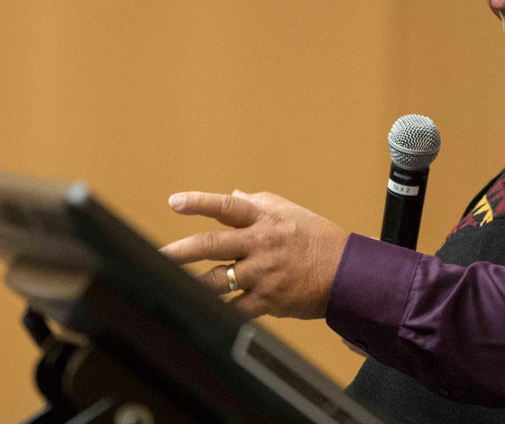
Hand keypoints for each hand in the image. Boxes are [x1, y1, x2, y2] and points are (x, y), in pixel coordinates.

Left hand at [159, 190, 349, 319]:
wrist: (347, 272)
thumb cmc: (318, 239)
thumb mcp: (290, 212)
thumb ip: (258, 203)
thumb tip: (233, 195)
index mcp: (265, 219)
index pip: (227, 207)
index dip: (200, 203)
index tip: (174, 202)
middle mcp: (261, 244)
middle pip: (212, 245)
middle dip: (180, 251)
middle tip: (156, 255)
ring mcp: (263, 274)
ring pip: (216, 281)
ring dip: (190, 284)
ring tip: (165, 286)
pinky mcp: (267, 299)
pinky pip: (233, 308)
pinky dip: (215, 310)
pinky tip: (196, 310)